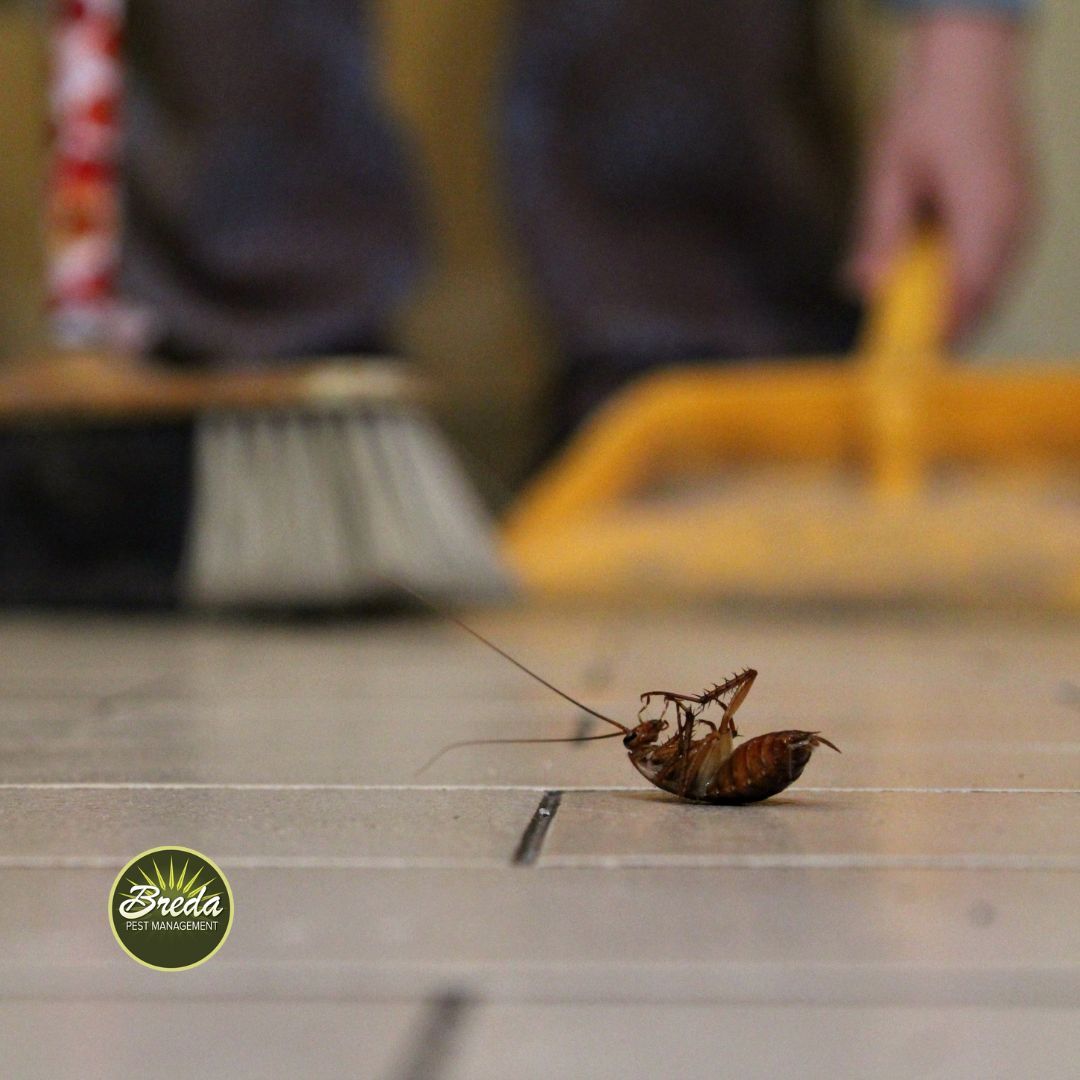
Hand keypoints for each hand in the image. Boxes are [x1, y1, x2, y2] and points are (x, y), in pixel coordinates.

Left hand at [846, 14, 1035, 341]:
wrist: (968, 62)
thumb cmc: (925, 112)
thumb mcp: (888, 175)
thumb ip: (879, 235)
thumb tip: (865, 288)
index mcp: (984, 210)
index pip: (969, 289)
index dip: (943, 330)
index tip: (912, 361)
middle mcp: (1013, 218)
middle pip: (986, 295)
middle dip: (950, 329)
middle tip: (910, 358)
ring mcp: (1022, 214)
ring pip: (994, 282)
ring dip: (960, 308)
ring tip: (921, 333)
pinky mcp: (1017, 209)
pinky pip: (996, 262)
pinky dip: (969, 283)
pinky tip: (938, 291)